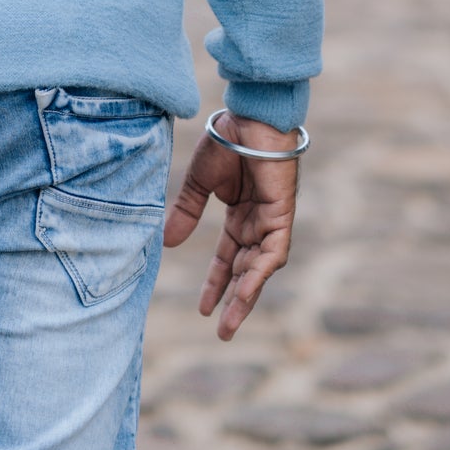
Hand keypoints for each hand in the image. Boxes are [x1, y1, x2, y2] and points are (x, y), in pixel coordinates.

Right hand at [163, 113, 299, 339]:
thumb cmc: (226, 141)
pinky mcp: (282, 216)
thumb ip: (186, 212)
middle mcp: (258, 223)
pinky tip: (245, 291)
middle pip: (245, 270)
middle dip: (233, 300)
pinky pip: (274, 253)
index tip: (203, 309)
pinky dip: (259, 273)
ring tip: (229, 322)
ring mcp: (271, 221)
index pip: (229, 258)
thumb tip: (167, 244)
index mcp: (241, 215)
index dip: (217, 283)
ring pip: (260, 269)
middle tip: (223, 332)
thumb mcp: (198, 183)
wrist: (248, 118)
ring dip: (246, 296)